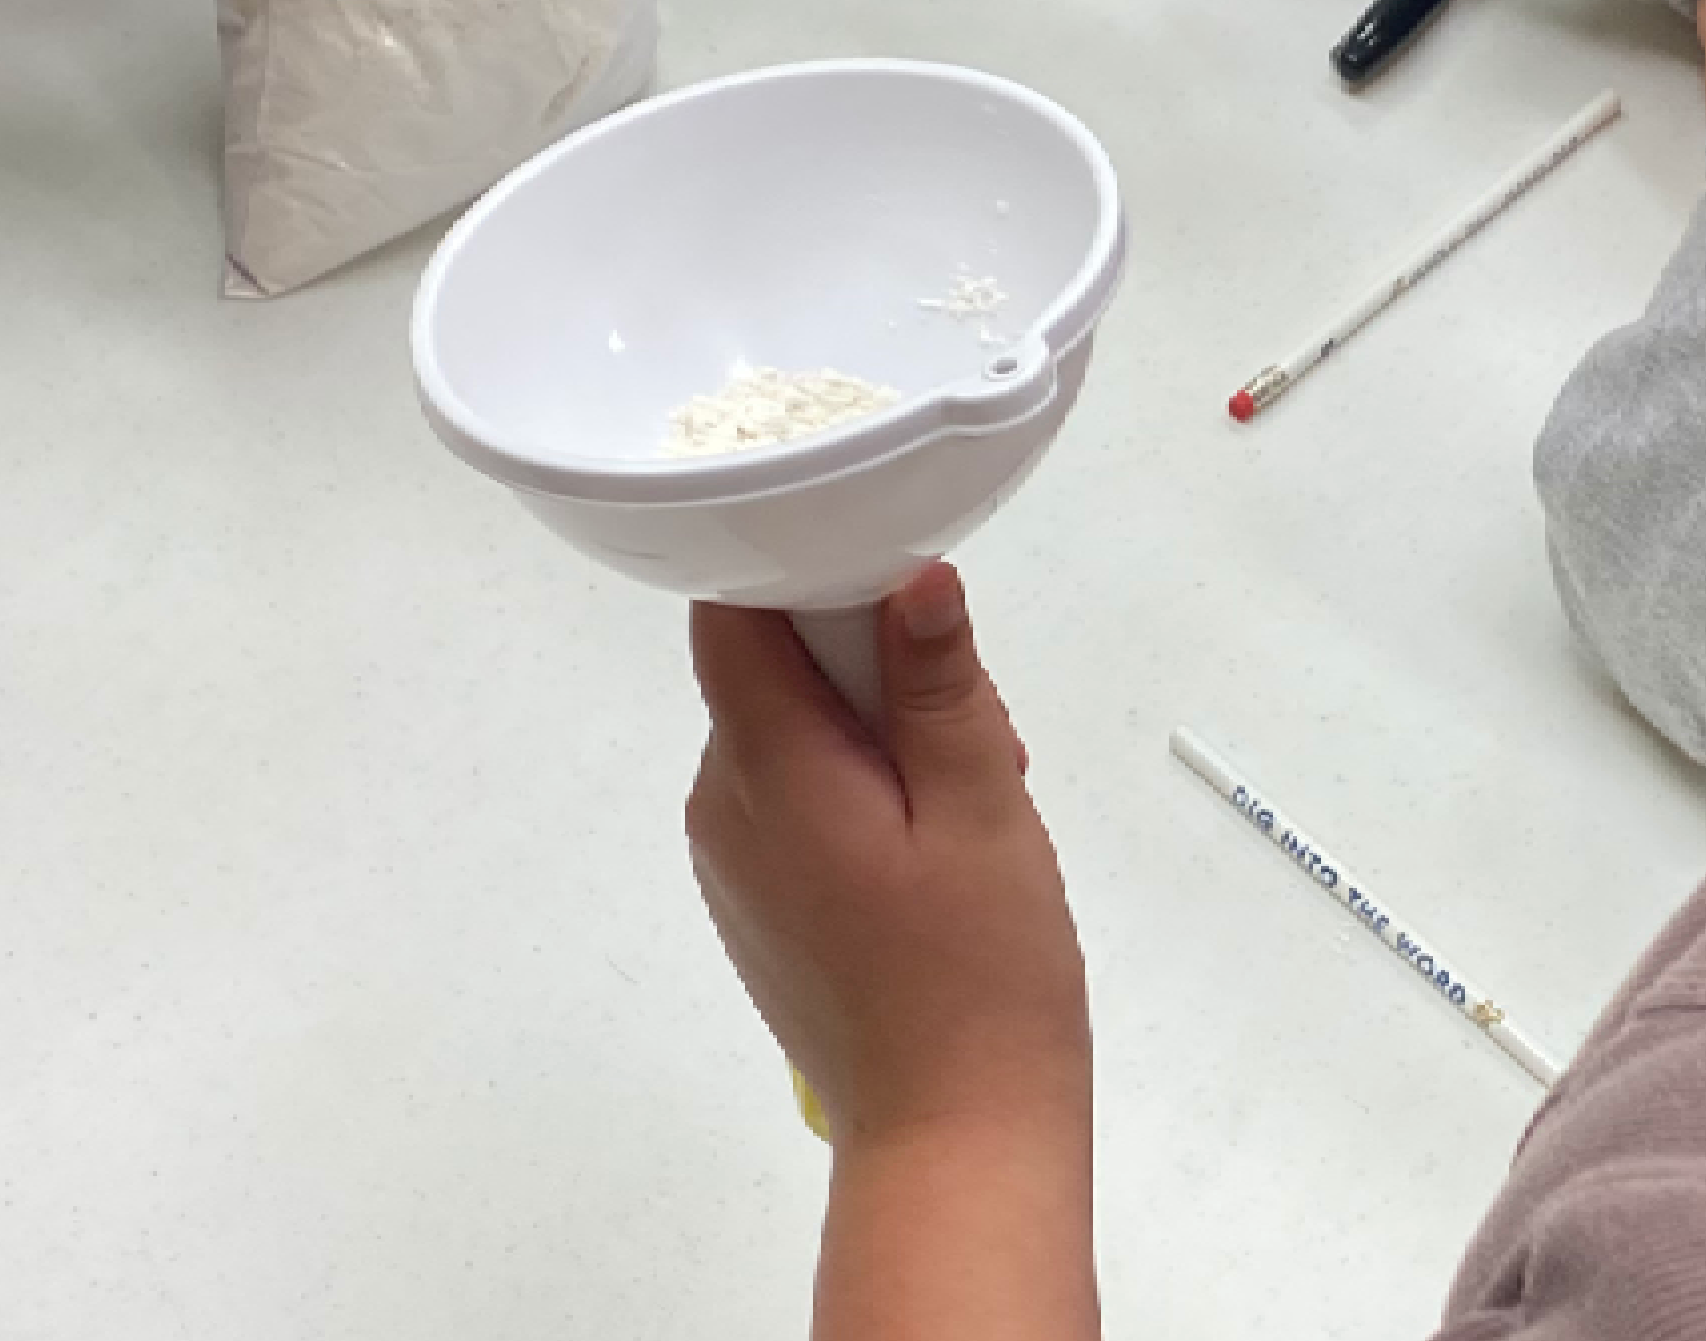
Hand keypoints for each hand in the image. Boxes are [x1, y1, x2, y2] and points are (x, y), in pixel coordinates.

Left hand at [689, 569, 1099, 1340]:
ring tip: (970, 796)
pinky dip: (857, 784)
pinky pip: (792, 793)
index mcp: (766, 768)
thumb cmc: (982, 978)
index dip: (799, 564)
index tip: (890, 567)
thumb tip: (911, 570)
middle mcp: (722, 802)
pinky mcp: (755, 898)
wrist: (954, 1141)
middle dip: (868, 660)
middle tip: (976, 726)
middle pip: (768, 665)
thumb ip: (938, 684)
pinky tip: (934, 845)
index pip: (732, 613)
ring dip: (874, 726)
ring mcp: (730, 857)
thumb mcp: (982, 810)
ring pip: (790, 728)